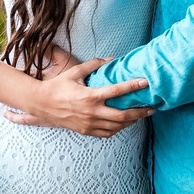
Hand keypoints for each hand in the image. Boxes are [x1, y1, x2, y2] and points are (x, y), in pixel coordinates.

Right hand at [3, 57, 152, 136]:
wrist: (41, 103)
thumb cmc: (58, 86)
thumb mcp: (74, 72)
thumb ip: (93, 65)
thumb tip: (110, 59)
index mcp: (91, 96)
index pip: (117, 91)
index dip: (133, 86)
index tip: (146, 82)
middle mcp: (92, 112)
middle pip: (123, 115)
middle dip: (140, 112)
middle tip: (152, 108)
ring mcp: (90, 124)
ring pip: (117, 126)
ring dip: (131, 121)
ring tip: (141, 115)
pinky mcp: (86, 131)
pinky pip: (107, 133)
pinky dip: (118, 129)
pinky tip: (123, 123)